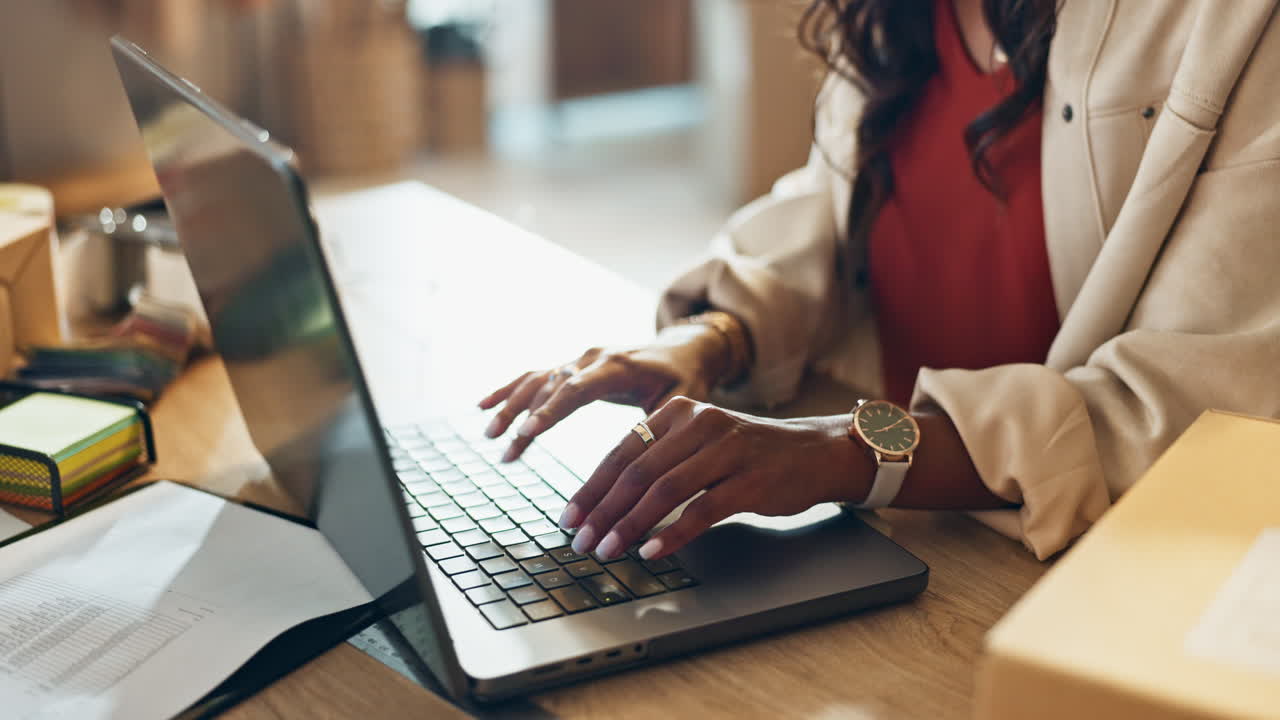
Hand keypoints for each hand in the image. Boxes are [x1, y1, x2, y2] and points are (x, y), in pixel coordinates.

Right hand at [478, 325, 728, 461]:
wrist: (683, 350)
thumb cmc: (684, 379)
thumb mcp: (683, 399)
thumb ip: (661, 422)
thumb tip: (643, 458)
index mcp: (618, 366)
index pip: (578, 388)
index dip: (551, 410)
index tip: (528, 431)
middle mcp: (592, 358)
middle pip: (549, 386)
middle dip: (524, 417)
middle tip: (504, 447)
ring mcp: (578, 360)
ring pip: (536, 380)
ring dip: (510, 406)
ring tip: (490, 435)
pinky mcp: (571, 367)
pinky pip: (534, 376)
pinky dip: (508, 389)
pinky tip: (482, 405)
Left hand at [558, 396, 871, 560]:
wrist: (814, 452)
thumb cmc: (748, 452)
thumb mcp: (699, 441)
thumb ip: (658, 460)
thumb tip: (607, 500)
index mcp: (679, 412)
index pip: (622, 451)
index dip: (591, 488)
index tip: (570, 518)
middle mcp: (700, 424)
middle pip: (638, 472)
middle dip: (603, 511)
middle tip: (582, 542)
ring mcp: (726, 451)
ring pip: (664, 491)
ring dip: (630, 526)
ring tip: (608, 550)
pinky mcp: (750, 480)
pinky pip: (702, 510)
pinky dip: (673, 534)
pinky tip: (652, 552)